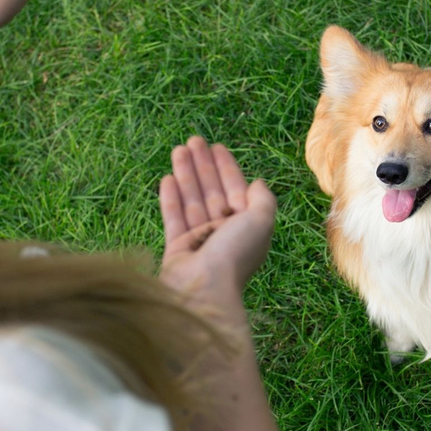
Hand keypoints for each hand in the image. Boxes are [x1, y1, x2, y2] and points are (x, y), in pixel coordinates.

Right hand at [159, 137, 276, 315]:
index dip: (227, 167)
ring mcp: (200, 241)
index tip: (216, 146)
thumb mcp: (261, 221)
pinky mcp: (177, 249)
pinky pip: (174, 218)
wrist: (204, 290)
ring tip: (178, 150)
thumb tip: (258, 182)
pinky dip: (171, 198)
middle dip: (203, 165)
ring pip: (192, 200)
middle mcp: (224, 232)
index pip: (236, 189)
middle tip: (192, 140)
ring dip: (186, 174)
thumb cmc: (235, 253)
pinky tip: (167, 178)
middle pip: (212, 191)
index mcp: (246, 226)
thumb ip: (263, 200)